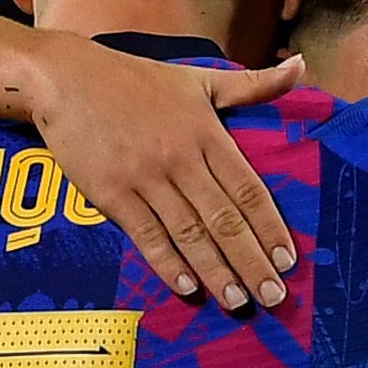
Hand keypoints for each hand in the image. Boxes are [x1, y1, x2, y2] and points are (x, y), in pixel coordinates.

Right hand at [27, 31, 302, 311]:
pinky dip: (168, 263)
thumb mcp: (200, 78)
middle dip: (251, 260)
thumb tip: (300, 65)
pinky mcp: (110, 193)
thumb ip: (253, 83)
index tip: (288, 261)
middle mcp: (180, 158)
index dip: (270, 227)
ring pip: (189, 233)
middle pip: (224, 219)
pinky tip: (188, 288)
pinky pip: (146, 235)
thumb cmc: (135, 78)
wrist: (66, 78)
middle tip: (274, 296)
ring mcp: (144, 178)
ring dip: (216, 271)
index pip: (248, 189)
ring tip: (237, 302)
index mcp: (206, 133)